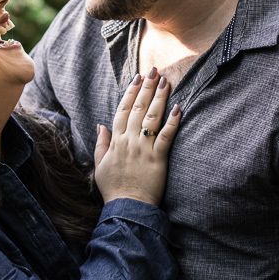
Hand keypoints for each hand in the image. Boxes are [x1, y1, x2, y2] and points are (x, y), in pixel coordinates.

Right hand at [94, 69, 180, 204]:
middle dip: (147, 88)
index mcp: (116, 141)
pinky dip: (172, 122)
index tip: (137, 78)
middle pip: (138, 108)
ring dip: (159, 98)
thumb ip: (101, 144)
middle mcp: (129, 141)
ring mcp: (144, 148)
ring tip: (166, 82)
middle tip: (154, 71)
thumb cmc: (114, 189)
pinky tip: (178, 108)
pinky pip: (166, 136)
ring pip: (152, 118)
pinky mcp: (158, 158)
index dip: (130, 92)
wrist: (127, 208)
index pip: (122, 110)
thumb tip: (100, 125)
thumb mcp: (100, 165)